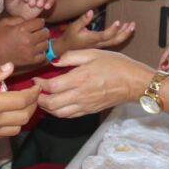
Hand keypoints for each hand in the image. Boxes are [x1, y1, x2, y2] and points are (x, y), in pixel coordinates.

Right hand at [0, 16, 48, 67]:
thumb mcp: (4, 22)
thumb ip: (18, 18)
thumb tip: (29, 20)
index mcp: (22, 29)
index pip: (40, 22)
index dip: (39, 21)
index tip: (36, 23)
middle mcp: (28, 40)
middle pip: (46, 32)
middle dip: (42, 30)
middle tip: (37, 31)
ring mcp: (29, 52)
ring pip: (46, 44)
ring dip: (42, 41)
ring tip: (36, 41)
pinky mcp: (29, 61)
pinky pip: (43, 55)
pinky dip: (41, 52)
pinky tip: (35, 50)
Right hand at [0, 62, 38, 146]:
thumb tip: (10, 67)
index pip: (23, 100)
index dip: (33, 93)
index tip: (36, 85)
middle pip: (25, 116)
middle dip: (32, 104)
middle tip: (31, 94)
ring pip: (17, 128)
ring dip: (23, 116)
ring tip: (19, 104)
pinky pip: (4, 134)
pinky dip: (10, 124)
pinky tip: (3, 114)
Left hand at [34, 49, 150, 117]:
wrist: (134, 82)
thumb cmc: (116, 65)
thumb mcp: (93, 53)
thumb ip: (71, 56)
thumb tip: (55, 61)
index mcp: (79, 78)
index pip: (51, 86)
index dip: (39, 84)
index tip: (35, 80)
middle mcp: (80, 94)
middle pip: (51, 104)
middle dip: (38, 99)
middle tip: (35, 92)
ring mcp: (85, 105)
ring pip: (58, 113)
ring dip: (47, 108)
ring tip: (43, 99)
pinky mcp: (90, 111)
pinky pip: (69, 115)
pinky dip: (59, 112)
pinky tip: (57, 104)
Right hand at [55, 10, 134, 54]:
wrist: (66, 49)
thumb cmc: (69, 37)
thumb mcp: (73, 27)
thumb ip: (83, 19)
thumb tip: (92, 11)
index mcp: (91, 39)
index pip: (104, 35)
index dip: (112, 29)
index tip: (118, 21)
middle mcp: (98, 44)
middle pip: (114, 41)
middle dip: (124, 33)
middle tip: (133, 24)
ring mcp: (100, 45)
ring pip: (115, 42)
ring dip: (125, 34)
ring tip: (132, 25)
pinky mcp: (101, 45)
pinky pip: (113, 41)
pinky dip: (120, 35)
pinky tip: (125, 29)